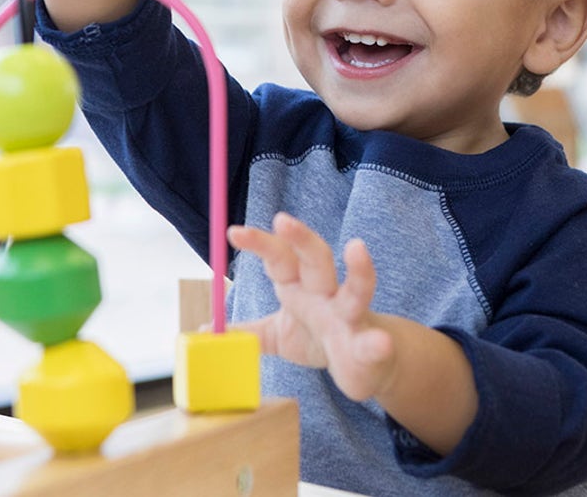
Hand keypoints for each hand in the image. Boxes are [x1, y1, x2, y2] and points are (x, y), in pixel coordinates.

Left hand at [227, 212, 396, 401]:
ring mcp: (350, 318)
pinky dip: (376, 345)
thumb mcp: (277, 335)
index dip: (259, 244)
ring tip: (356, 248)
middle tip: (281, 220)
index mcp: (300, 288)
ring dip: (358, 270)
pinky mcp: (369, 348)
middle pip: (316, 258)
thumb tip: (207, 328)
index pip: (280, 257)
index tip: (233, 232)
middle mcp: (326, 294)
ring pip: (356, 290)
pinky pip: (373, 345)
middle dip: (301, 238)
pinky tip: (379, 344)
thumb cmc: (319, 340)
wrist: (364, 365)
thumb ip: (248, 331)